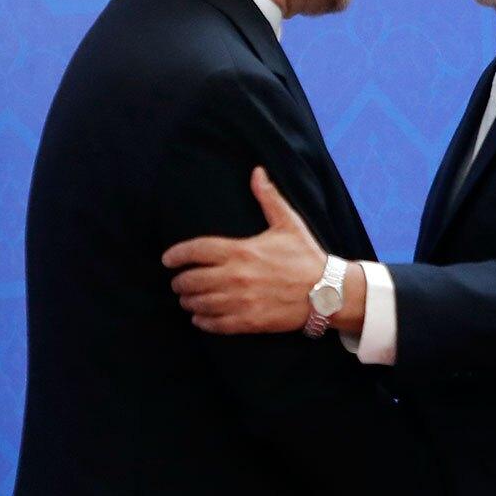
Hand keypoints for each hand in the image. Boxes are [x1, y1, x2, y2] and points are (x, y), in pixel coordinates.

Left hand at [162, 168, 325, 334]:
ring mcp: (241, 301)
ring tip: (187, 300)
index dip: (176, 255)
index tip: (167, 259)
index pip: (196, 250)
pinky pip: (215, 324)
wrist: (328, 292)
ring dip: (189, 302)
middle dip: (180, 282)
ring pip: (200, 303)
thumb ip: (268, 198)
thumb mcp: (288, 223)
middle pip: (192, 280)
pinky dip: (203, 322)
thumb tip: (257, 171)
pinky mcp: (249, 321)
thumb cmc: (306, 257)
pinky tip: (199, 319)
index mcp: (241, 250)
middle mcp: (236, 276)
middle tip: (177, 283)